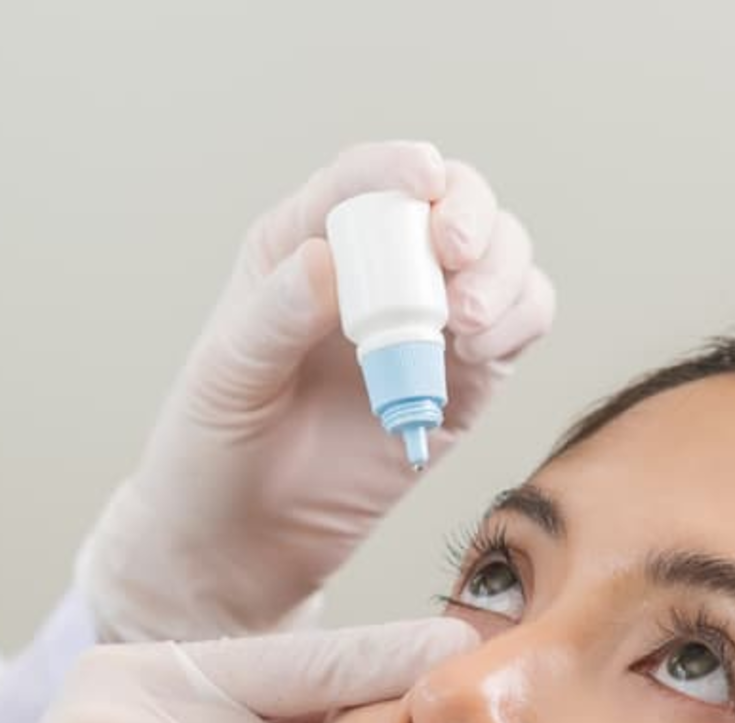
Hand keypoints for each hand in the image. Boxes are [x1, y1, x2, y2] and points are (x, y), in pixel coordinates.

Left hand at [74, 140, 554, 642]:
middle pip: (452, 204)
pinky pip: (518, 324)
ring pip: (500, 257)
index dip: (402, 168)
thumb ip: (275, 317)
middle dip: (469, 217)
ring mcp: (427, 323)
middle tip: (457, 258)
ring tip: (466, 323)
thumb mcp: (227, 376)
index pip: (364, 181)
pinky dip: (518, 320)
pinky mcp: (466, 379)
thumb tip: (327, 262)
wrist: (241, 542)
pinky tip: (480, 349)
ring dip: (500, 272)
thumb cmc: (215, 448)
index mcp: (303, 246)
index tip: (426, 182)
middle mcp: (376, 272)